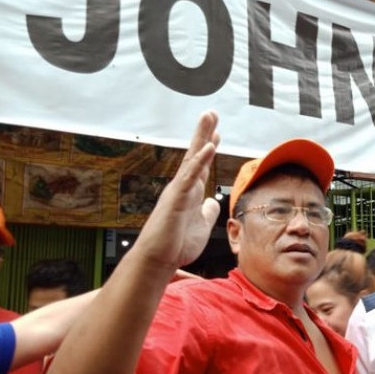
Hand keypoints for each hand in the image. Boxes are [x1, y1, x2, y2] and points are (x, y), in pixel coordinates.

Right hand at [130, 111, 220, 273]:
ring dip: (202, 137)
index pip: (201, 166)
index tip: (216, 132)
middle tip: (211, 113)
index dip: (209, 149)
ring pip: (193, 159)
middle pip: (196, 155)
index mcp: (189, 193)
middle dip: (204, 133)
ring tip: (209, 118)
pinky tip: (209, 147)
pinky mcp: (177, 199)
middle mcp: (183, 187)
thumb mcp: (201, 227)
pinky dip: (200, 161)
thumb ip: (208, 213)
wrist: (158, 260)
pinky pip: (191, 176)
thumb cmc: (176, 246)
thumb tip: (213, 201)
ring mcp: (179, 191)